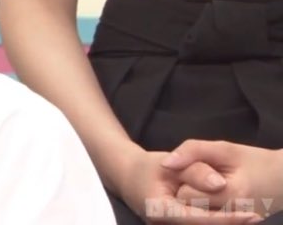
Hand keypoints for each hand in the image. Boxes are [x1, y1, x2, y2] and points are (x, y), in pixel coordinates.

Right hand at [117, 148, 263, 223]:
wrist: (128, 177)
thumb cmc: (148, 168)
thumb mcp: (169, 164)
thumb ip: (194, 171)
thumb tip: (220, 184)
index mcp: (161, 211)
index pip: (200, 220)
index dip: (227, 219)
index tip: (251, 215)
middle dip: (229, 223)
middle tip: (255, 216)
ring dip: (223, 222)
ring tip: (246, 216)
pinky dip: (215, 221)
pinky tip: (231, 215)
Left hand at [163, 140, 282, 217]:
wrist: (281, 180)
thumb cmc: (254, 162)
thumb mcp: (225, 149)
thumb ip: (192, 151)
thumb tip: (165, 164)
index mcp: (232, 194)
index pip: (186, 195)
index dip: (185, 181)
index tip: (192, 172)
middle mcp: (235, 215)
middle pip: (189, 208)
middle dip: (188, 194)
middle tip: (202, 183)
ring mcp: (236, 222)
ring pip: (196, 217)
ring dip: (195, 204)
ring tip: (209, 191)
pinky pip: (206, 220)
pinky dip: (204, 210)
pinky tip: (211, 201)